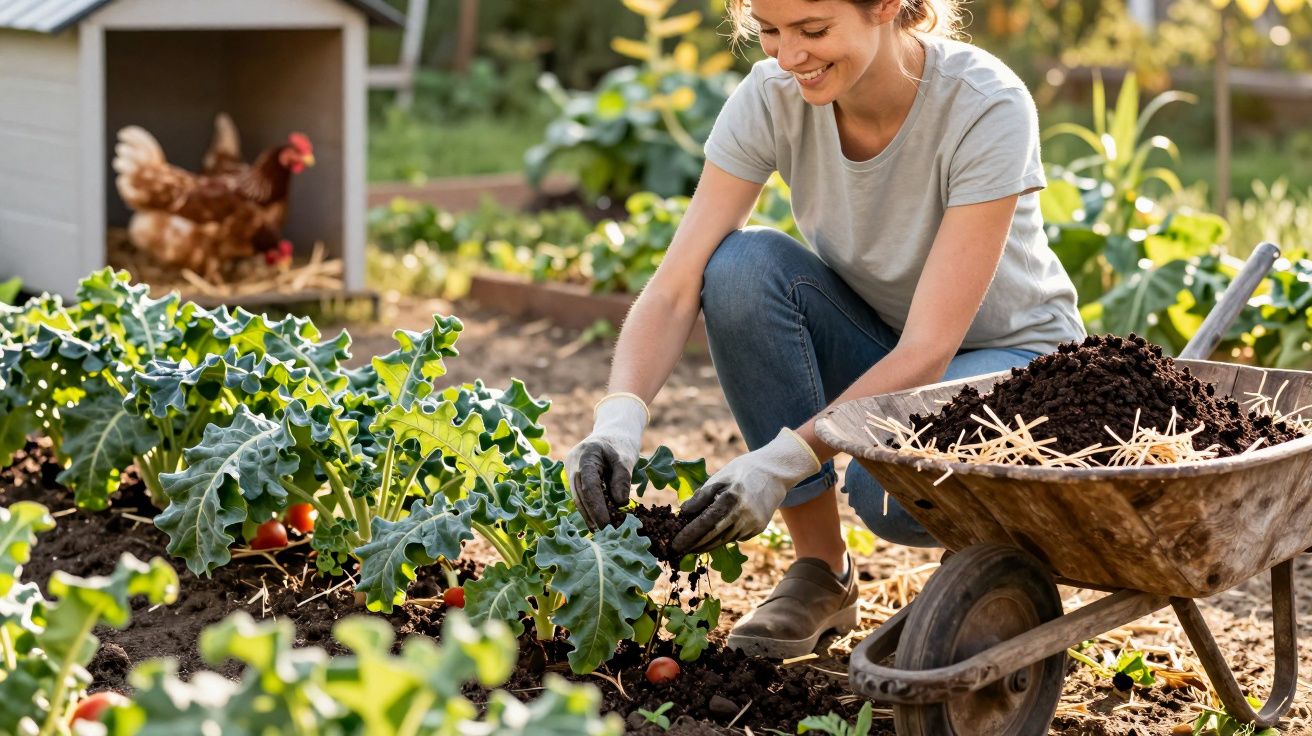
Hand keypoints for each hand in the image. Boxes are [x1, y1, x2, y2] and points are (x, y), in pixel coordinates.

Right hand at [565, 393, 648, 530]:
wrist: (612, 432)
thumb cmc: (621, 445)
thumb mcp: (626, 459)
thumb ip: (622, 479)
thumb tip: (619, 503)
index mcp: (585, 455)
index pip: (589, 486)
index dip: (596, 507)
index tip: (606, 524)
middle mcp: (573, 463)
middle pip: (580, 495)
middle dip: (591, 516)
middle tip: (604, 535)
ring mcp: (570, 471)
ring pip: (578, 498)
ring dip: (589, 515)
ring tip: (601, 533)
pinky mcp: (573, 478)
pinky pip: (580, 496)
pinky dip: (589, 508)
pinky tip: (598, 523)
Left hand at [671, 428, 819, 554]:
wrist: (775, 473)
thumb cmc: (743, 471)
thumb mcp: (721, 477)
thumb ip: (702, 496)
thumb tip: (683, 513)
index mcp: (731, 498)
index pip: (705, 523)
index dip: (688, 536)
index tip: (674, 544)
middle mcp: (743, 514)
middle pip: (713, 537)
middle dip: (694, 546)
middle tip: (678, 550)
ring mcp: (753, 524)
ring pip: (724, 540)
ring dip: (707, 544)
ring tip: (691, 546)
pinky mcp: (758, 529)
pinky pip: (736, 537)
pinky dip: (723, 536)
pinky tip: (715, 534)